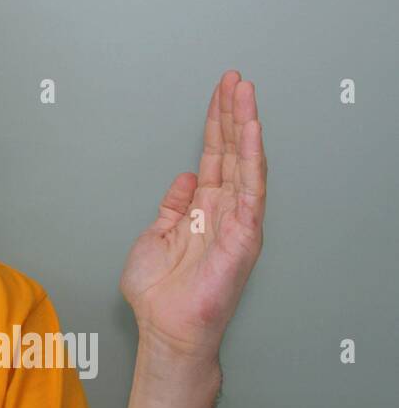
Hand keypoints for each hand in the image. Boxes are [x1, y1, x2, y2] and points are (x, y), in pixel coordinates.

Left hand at [119, 70, 267, 361]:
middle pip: (230, 151)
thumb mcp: (156, 236)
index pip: (213, 156)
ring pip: (245, 162)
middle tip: (234, 78)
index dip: (215, 124)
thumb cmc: (161, 294)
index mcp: (202, 208)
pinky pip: (251, 189)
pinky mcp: (244, 235)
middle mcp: (223, 210)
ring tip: (245, 91)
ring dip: (245, 125)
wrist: (165, 328)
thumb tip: (186, 179)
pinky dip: (251, 158)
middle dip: (232, 113)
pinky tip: (251, 130)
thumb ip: (173, 207)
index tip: (219, 92)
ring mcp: (237, 221)